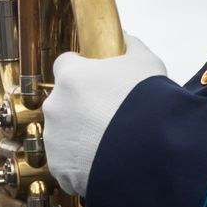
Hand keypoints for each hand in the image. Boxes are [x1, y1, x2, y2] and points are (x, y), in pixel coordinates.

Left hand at [43, 38, 166, 197]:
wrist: (152, 152)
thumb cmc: (148, 103)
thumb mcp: (147, 63)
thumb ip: (130, 46)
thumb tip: (124, 39)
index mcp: (71, 76)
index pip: (65, 63)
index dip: (81, 70)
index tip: (96, 79)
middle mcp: (56, 105)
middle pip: (63, 100)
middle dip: (80, 105)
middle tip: (108, 114)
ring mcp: (55, 138)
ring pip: (63, 132)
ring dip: (80, 134)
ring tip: (110, 143)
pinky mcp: (59, 167)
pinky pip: (67, 161)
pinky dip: (81, 162)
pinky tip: (104, 162)